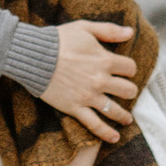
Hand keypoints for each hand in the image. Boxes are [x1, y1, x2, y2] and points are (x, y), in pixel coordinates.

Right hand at [42, 18, 136, 140]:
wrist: (34, 56)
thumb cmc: (58, 40)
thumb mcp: (85, 28)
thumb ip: (109, 30)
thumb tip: (131, 32)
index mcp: (105, 60)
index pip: (130, 68)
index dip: (129, 69)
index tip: (125, 71)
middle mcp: (100, 80)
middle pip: (128, 90)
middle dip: (129, 91)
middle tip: (126, 93)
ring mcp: (88, 96)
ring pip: (114, 110)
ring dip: (123, 115)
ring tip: (127, 119)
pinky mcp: (75, 108)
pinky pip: (94, 124)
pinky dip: (106, 132)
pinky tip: (115, 137)